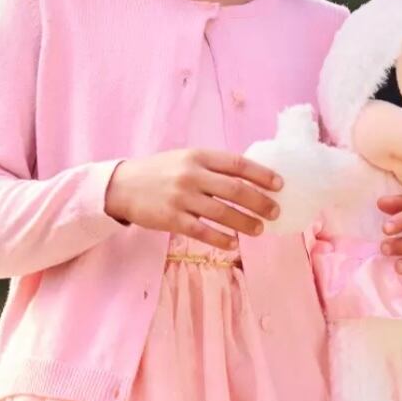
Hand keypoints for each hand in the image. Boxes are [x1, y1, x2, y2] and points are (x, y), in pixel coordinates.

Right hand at [104, 148, 283, 249]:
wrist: (122, 186)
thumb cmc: (159, 172)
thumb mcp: (184, 159)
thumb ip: (211, 166)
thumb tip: (248, 179)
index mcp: (198, 156)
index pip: (238, 164)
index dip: (262, 174)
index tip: (279, 184)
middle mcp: (192, 175)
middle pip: (236, 190)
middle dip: (260, 202)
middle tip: (275, 212)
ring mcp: (182, 198)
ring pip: (223, 213)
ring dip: (245, 223)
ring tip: (259, 230)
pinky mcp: (171, 219)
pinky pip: (203, 232)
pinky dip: (221, 239)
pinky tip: (232, 244)